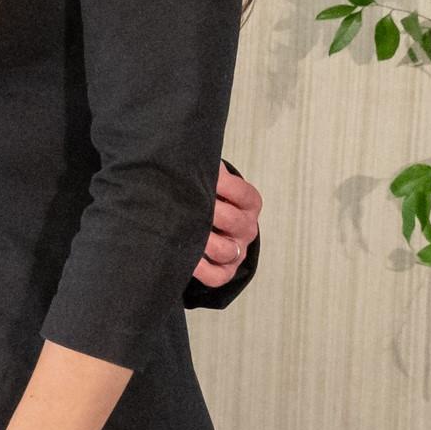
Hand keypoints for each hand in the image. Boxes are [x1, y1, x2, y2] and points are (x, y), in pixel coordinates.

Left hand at [194, 164, 261, 288]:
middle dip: (210, 212)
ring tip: (182, 231)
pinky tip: (185, 259)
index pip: (244, 194)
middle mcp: (247, 229)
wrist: (209, 228)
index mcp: (248, 204)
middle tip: (184, 204)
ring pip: (226, 251)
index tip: (201, 177)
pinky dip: (200, 269)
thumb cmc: (206, 198)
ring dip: (204, 242)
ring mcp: (237, 252)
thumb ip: (207, 170)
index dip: (224, 184)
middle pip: (234, 222)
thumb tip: (192, 153)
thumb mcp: (212, 182)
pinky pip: (216, 276)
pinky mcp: (224, 272)